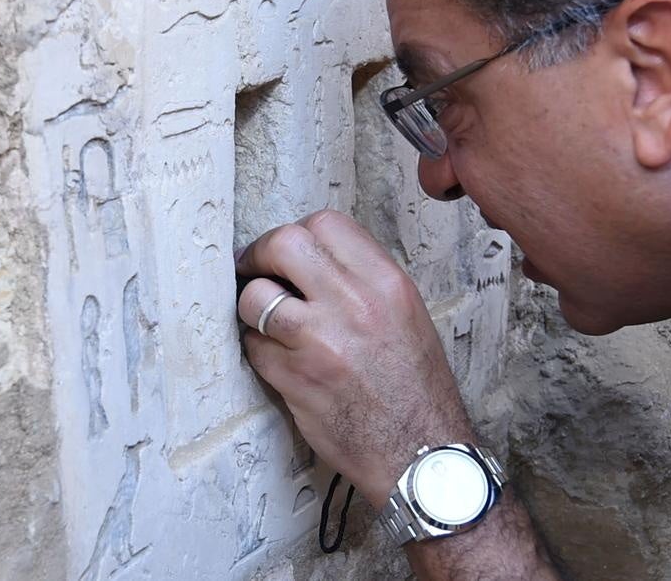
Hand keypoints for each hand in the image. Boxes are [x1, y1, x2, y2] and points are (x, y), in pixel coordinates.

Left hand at [235, 209, 473, 504]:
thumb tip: (315, 259)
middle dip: (260, 254)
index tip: (287, 251)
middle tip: (255, 270)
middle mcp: (354, 303)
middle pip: (284, 243)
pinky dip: (257, 349)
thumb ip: (363, 279)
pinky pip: (254, 346)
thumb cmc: (416, 386)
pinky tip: (276, 358)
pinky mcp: (294, 378)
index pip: (326, 223)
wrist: (419, 448)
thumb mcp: (407, 314)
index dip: (297, 232)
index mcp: (386, 282)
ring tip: (263, 319)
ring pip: (256, 297)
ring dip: (251, 306)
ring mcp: (320, 340)